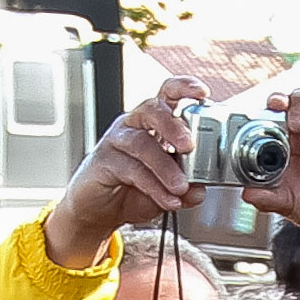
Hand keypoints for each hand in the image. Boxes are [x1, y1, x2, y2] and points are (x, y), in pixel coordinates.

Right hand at [42, 75, 207, 267]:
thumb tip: (199, 190)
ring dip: (165, 167)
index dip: (183, 88)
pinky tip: (167, 200)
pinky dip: (153, 187)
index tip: (203, 93)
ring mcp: (116, 142)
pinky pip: (131, 170)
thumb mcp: (166, 189)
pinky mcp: (104, 162)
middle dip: (173, 125)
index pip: (167, 94)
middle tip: (189, 145)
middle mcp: (134, 126)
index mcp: (153, 123)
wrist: (96, 211)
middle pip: (152, 110)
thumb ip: (186, 188)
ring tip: (181, 187)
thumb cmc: (130, 190)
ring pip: (142, 143)